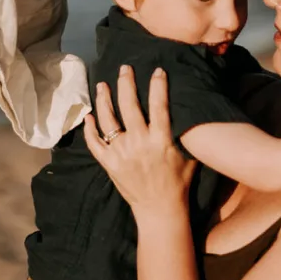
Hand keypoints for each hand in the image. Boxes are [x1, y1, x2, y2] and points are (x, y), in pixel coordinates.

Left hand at [84, 66, 195, 217]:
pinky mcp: (109, 164)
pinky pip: (94, 143)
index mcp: (161, 140)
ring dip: (104, 100)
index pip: (159, 105)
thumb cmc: (178, 183)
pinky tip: (88, 116)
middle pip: (129, 106)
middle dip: (126, 83)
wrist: (160, 211)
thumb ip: (186, 136)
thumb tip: (192, 114)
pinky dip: (89, 129)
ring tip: (102, 85)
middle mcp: (139, 143)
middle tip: (124, 68)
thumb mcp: (189, 158)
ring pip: (108, 120)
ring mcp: (121, 153)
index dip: (158, 85)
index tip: (157, 70)